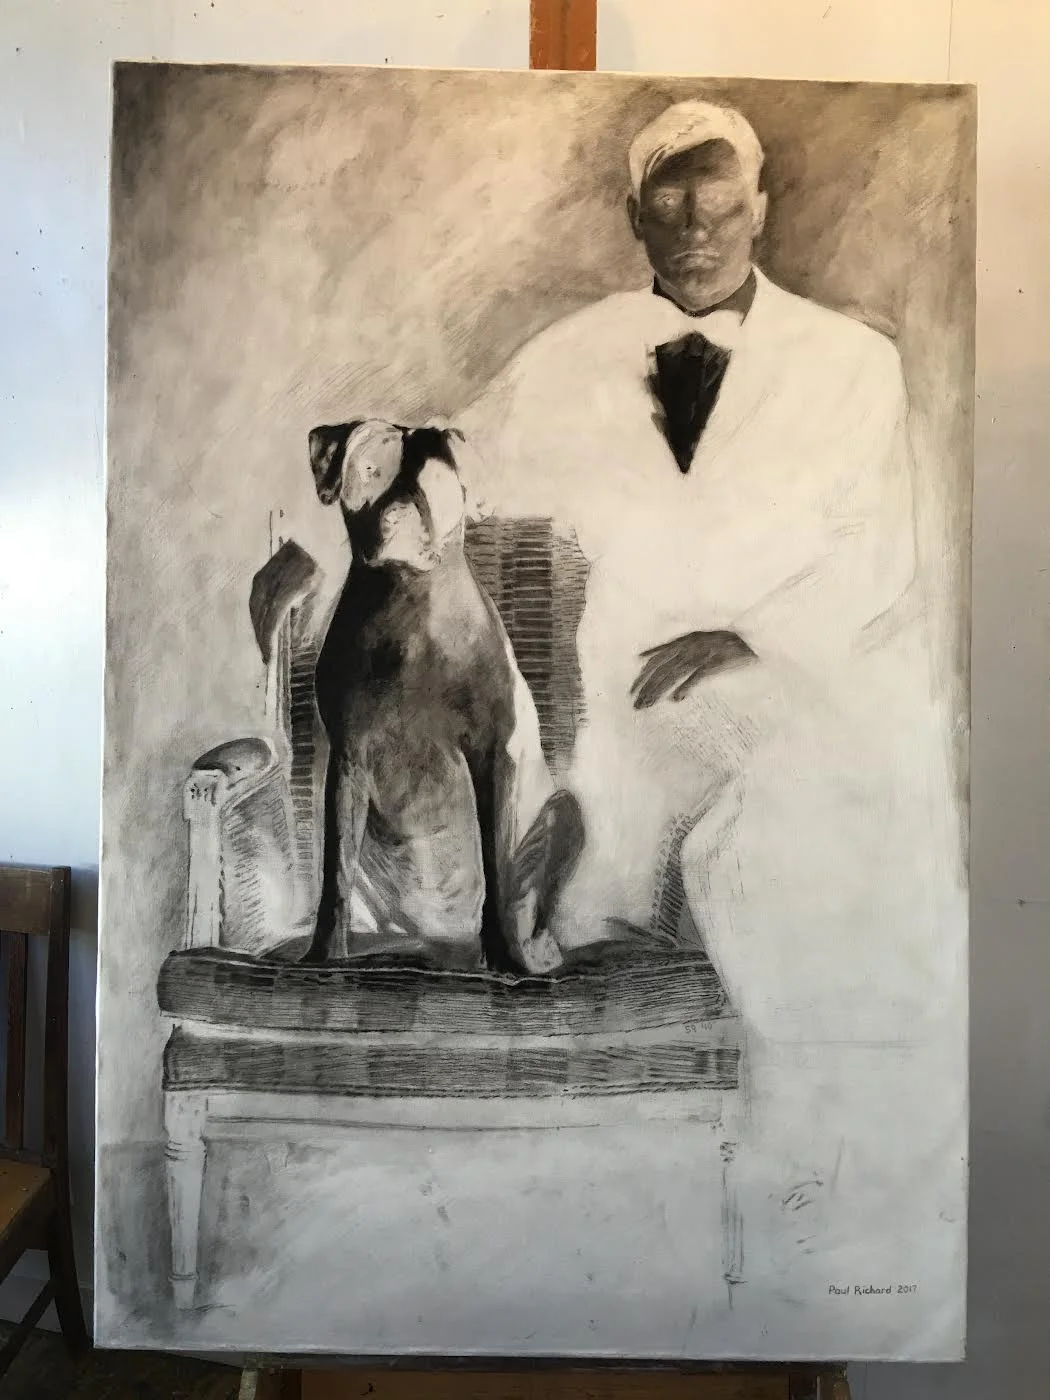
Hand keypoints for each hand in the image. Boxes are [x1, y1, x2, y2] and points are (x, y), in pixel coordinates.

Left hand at [630, 629, 755, 708]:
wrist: (753, 636)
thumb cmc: (723, 639)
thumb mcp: (694, 637)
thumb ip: (670, 647)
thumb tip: (642, 657)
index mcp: (683, 640)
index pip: (656, 660)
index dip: (642, 677)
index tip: (632, 693)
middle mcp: (689, 645)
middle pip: (661, 668)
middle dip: (646, 687)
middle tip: (636, 706)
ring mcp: (702, 653)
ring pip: (674, 673)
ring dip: (659, 690)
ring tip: (649, 705)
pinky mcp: (716, 661)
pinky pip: (697, 675)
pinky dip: (686, 686)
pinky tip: (676, 699)